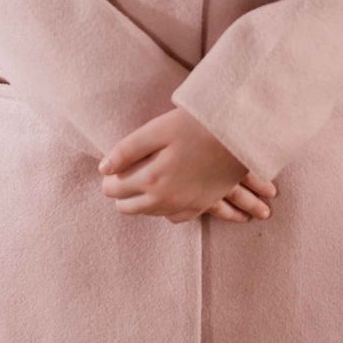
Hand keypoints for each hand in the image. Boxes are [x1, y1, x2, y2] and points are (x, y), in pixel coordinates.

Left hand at [97, 107, 277, 223]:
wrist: (238, 133)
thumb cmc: (196, 125)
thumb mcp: (158, 130)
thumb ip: (127, 150)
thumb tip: (104, 169)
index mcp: (152, 180)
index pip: (115, 189)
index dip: (109, 179)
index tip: (111, 169)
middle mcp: (167, 200)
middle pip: (129, 208)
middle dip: (122, 192)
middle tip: (123, 175)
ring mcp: (186, 205)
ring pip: (151, 213)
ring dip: (142, 201)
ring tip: (142, 182)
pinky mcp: (202, 205)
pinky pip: (176, 217)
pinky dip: (166, 209)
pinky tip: (165, 195)